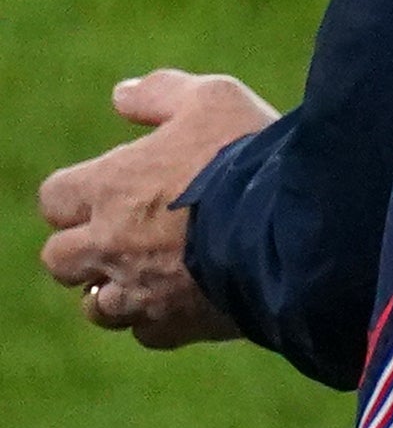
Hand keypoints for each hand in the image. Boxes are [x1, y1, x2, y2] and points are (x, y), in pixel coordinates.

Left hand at [35, 69, 269, 346]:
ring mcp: (141, 291)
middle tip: (124, 239)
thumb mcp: (214, 98)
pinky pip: (149, 334)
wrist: (302, 229)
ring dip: (115, 292)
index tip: (113, 192)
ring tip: (151, 277)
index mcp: (108, 187)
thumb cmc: (253, 157)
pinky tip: (188, 303)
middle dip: (85, 251)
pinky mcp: (179, 325)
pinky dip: (160, 322)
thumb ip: (161, 93)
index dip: (80, 197)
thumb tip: (122, 97)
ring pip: (97, 307)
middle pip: (60, 259)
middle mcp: (110, 244)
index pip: (55, 200)